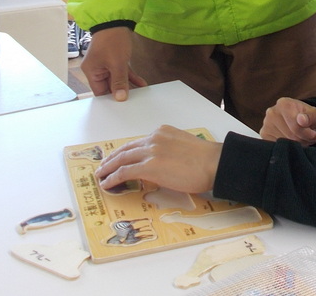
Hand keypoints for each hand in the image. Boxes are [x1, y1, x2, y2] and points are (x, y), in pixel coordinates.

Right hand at [80, 27, 147, 100]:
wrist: (117, 21)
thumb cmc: (112, 40)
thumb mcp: (117, 63)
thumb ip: (119, 81)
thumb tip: (120, 97)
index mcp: (91, 71)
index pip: (99, 91)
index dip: (110, 98)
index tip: (121, 105)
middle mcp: (97, 69)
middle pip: (109, 86)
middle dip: (122, 92)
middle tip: (133, 100)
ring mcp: (106, 64)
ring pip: (117, 79)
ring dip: (129, 85)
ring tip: (140, 93)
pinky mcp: (114, 60)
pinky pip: (122, 72)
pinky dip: (131, 77)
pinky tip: (141, 83)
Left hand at [95, 125, 221, 193]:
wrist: (214, 163)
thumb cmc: (206, 160)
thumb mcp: (183, 147)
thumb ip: (168, 151)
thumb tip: (161, 165)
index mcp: (162, 132)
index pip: (138, 142)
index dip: (125, 152)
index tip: (118, 157)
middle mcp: (154, 138)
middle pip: (126, 149)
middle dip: (111, 159)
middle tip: (103, 166)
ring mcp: (150, 152)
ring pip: (121, 159)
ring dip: (108, 168)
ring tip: (101, 176)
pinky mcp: (149, 167)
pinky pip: (124, 172)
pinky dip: (113, 178)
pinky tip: (107, 183)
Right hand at [260, 97, 315, 145]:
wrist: (298, 118)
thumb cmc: (307, 116)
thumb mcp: (314, 114)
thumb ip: (310, 116)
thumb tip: (302, 120)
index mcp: (284, 104)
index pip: (296, 126)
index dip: (307, 134)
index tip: (315, 135)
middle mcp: (272, 112)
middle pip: (290, 135)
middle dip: (303, 140)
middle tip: (309, 138)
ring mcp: (266, 124)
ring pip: (284, 143)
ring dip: (296, 145)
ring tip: (301, 138)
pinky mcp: (264, 135)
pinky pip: (277, 146)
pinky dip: (287, 147)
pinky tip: (292, 141)